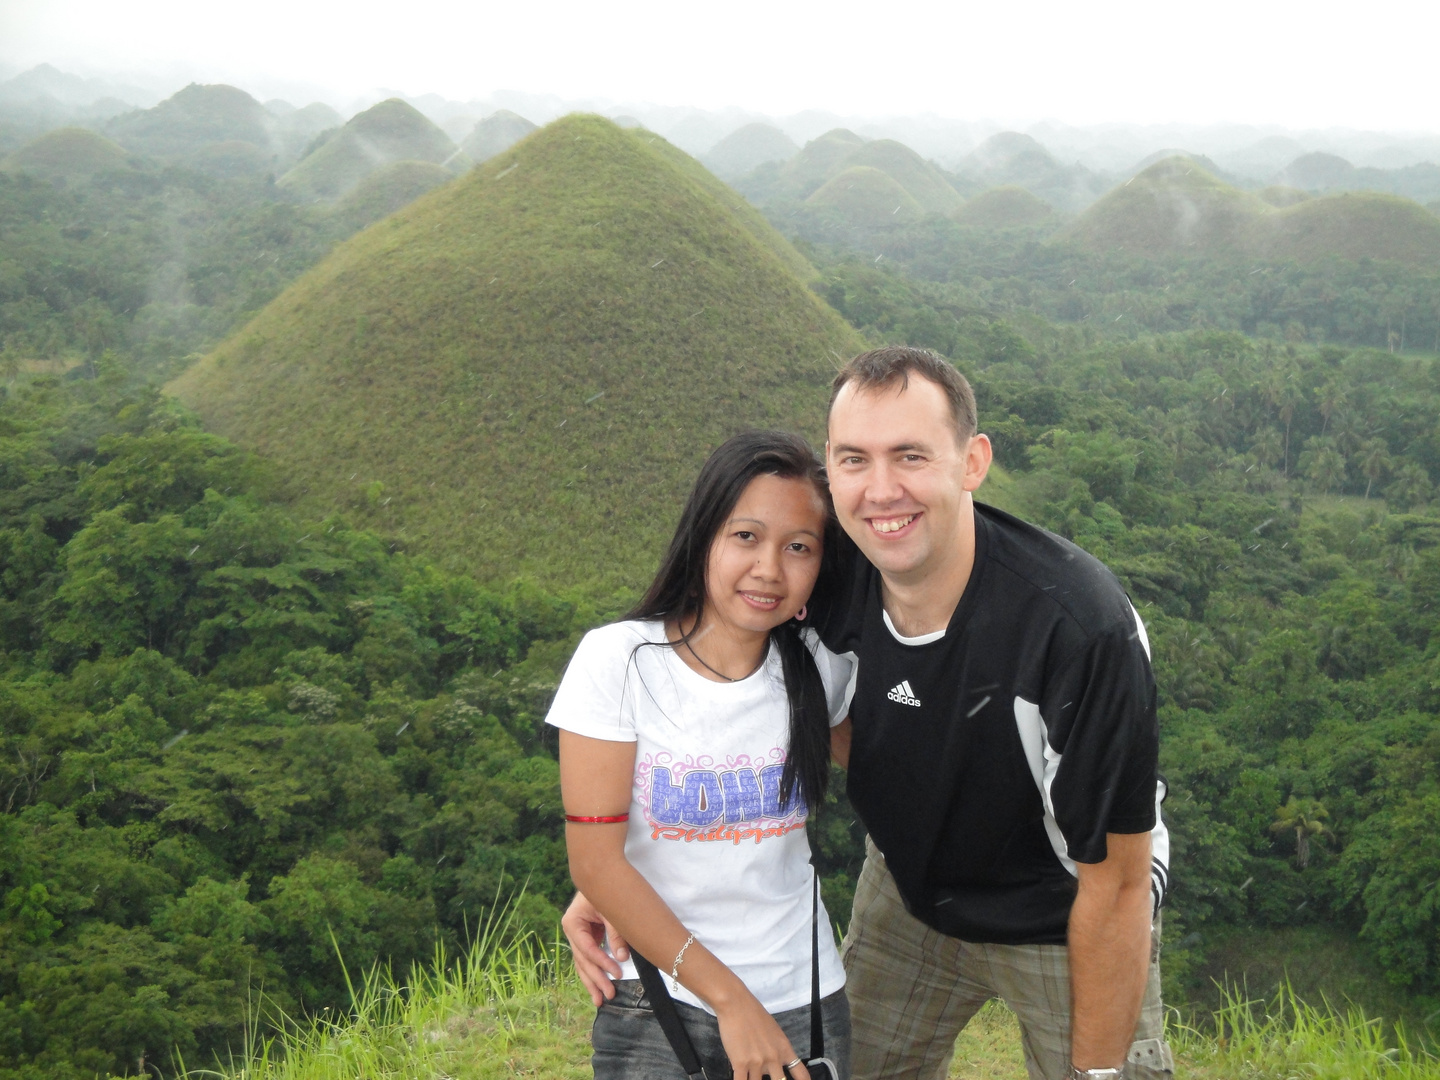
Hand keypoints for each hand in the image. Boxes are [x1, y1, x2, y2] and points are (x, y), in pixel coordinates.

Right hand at [562, 891, 627, 1005]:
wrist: (602, 877)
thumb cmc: (607, 890)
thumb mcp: (612, 910)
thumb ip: (617, 934)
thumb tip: (622, 958)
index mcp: (573, 923)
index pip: (587, 948)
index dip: (602, 963)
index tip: (617, 974)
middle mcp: (572, 932)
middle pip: (583, 961)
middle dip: (596, 980)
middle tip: (608, 995)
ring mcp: (578, 937)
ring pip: (583, 964)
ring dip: (592, 982)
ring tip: (600, 1000)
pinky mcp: (586, 939)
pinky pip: (588, 959)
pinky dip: (594, 972)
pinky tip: (598, 987)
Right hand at [715, 993, 809, 1079]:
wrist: (736, 1004)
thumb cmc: (754, 1015)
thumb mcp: (774, 1032)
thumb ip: (777, 1050)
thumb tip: (775, 1066)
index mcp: (784, 1049)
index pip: (801, 1073)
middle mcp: (774, 1058)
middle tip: (768, 1075)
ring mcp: (757, 1062)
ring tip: (751, 1072)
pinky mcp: (740, 1063)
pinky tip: (741, 1078)